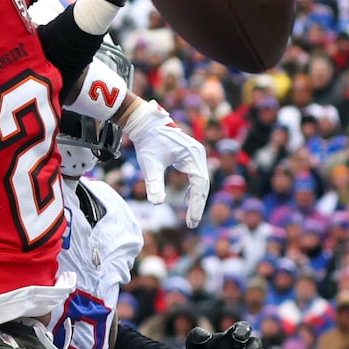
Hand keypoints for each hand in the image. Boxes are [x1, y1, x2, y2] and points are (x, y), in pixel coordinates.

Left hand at [125, 99, 208, 224]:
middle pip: (203, 185)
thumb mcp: (149, 164)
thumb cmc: (147, 142)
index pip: (199, 185)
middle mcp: (198, 154)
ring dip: (197, 199)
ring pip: (201, 181)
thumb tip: (156, 203)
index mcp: (192, 155)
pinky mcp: (191, 155)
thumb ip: (154, 183)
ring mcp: (196, 154)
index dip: (196, 204)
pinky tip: (188, 201)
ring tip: (191, 218)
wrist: (146, 124)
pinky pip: (197, 176)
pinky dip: (193, 190)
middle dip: (197, 205)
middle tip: (191, 224)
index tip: (191, 221)